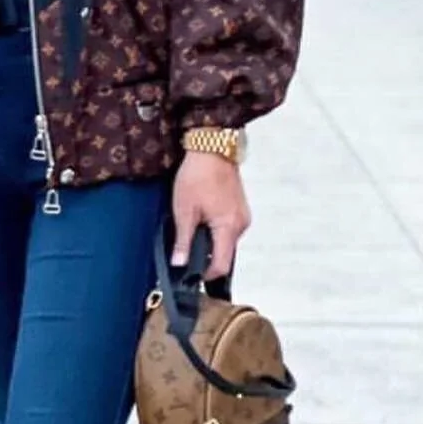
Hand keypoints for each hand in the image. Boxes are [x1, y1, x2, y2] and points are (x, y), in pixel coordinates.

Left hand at [171, 152, 250, 278]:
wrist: (212, 148)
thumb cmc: (197, 175)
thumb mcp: (184, 210)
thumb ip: (183, 240)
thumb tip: (179, 264)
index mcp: (229, 227)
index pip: (222, 265)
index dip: (205, 274)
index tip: (190, 275)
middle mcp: (241, 224)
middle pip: (224, 254)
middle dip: (205, 255)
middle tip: (184, 247)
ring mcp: (242, 216)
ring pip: (225, 241)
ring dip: (209, 241)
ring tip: (191, 225)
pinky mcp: (240, 209)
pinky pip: (227, 229)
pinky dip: (214, 230)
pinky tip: (201, 217)